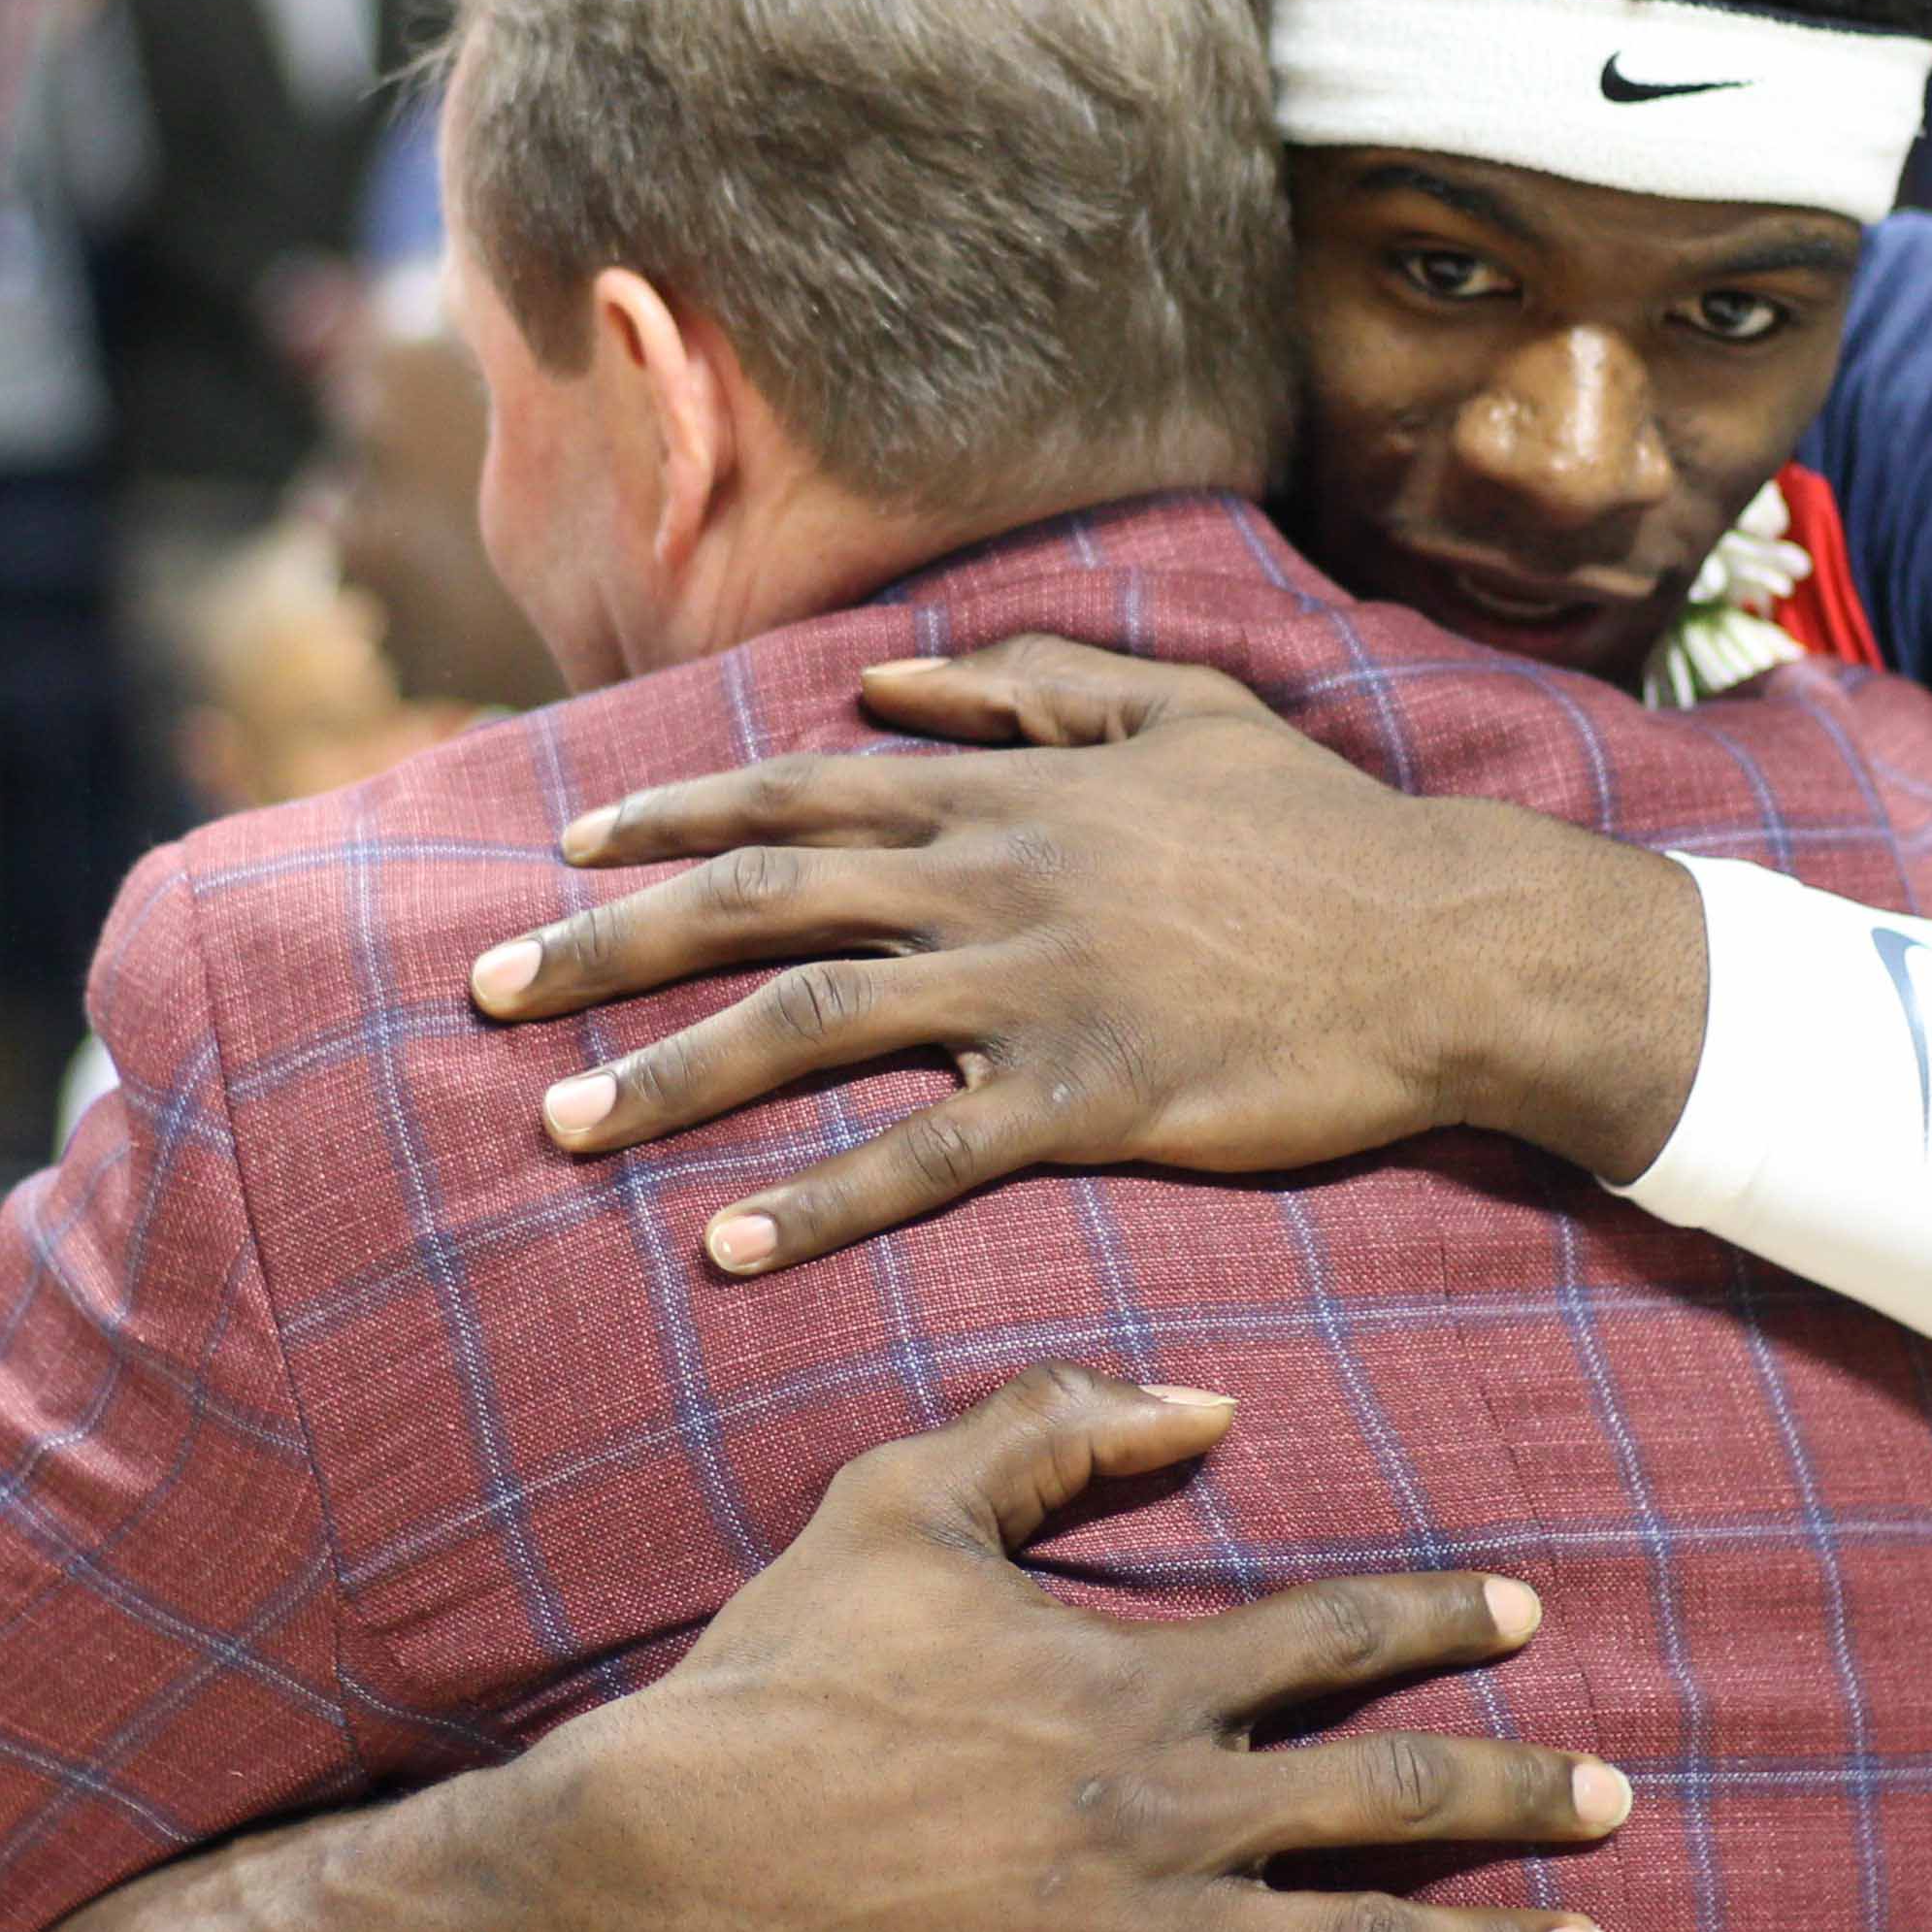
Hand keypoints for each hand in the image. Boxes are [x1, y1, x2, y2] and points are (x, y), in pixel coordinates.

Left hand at [468, 635, 1703, 1273]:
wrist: (1448, 941)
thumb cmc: (1321, 830)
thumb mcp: (1180, 709)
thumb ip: (1028, 685)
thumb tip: (892, 684)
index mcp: (1005, 793)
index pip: (795, 796)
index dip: (669, 816)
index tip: (564, 844)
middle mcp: (991, 878)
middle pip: (755, 905)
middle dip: (604, 946)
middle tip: (482, 993)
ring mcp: (1032, 988)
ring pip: (806, 1028)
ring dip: (666, 1077)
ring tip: (554, 1123)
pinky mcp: (1086, 1098)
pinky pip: (920, 1158)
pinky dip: (813, 1203)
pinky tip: (725, 1247)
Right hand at [527, 1364, 1627, 1931]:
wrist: (664, 1880)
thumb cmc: (779, 1681)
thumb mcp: (896, 1504)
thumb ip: (1050, 1432)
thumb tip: (1199, 1400)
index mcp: (1132, 1686)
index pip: (1337, 1636)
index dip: (1440, 1614)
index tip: (1525, 1607)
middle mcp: (1163, 1826)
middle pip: (1388, 1805)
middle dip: (1517, 1797)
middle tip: (1611, 1799)